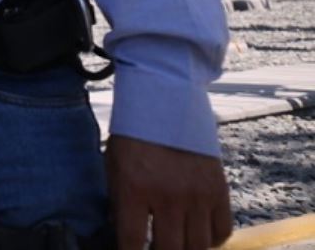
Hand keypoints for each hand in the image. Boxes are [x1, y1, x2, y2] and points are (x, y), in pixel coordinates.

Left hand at [106, 134, 231, 249]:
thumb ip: (120, 204)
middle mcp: (168, 196)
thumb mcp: (114, 167)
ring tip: (175, 243)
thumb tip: (124, 237)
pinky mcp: (219, 190)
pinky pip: (222, 231)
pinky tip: (196, 234)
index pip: (132, 241)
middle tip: (154, 248)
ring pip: (198, 247)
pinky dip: (210, 240)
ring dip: (185, 249)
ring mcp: (197, 195)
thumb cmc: (134, 136)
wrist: (166, 102)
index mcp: (135, 188)